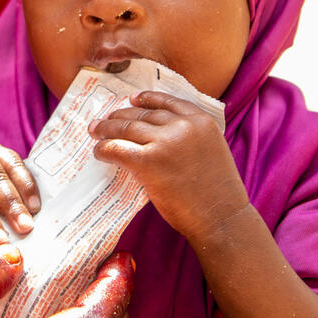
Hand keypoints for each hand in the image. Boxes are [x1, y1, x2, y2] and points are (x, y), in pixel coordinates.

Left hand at [89, 91, 247, 241]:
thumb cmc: (217, 193)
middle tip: (104, 121)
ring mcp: (165, 142)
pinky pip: (117, 148)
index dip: (146, 99)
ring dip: (106, 129)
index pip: (167, 102)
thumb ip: (189, 137)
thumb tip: (156, 134)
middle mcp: (183, 126)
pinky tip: (98, 153)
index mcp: (201, 121)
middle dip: (120, 116)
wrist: (221, 218)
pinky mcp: (148, 161)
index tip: (131, 100)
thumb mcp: (210, 150)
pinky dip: (104, 149)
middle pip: (142, 114)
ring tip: (95, 132)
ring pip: (126, 128)